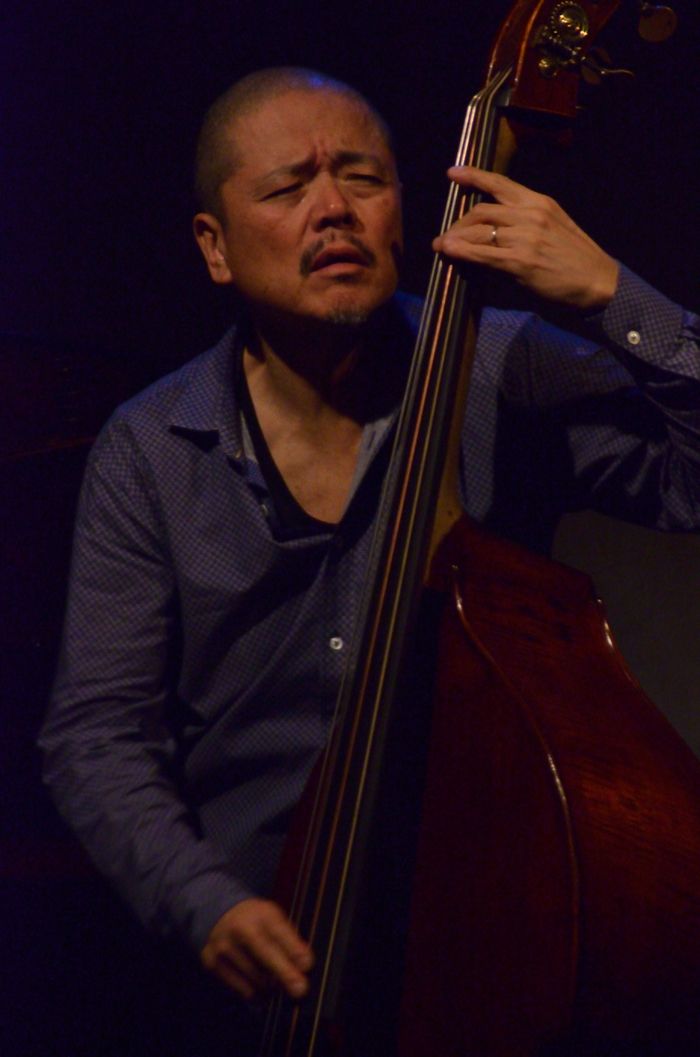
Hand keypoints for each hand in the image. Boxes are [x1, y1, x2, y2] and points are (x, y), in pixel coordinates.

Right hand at [201, 898, 313, 1001]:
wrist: (220, 915)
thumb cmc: (256, 921)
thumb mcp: (275, 920)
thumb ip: (290, 940)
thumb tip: (305, 965)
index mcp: (261, 914)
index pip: (279, 932)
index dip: (293, 950)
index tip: (307, 966)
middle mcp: (239, 928)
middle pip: (266, 956)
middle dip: (285, 974)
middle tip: (300, 990)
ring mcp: (224, 946)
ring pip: (255, 978)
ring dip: (271, 986)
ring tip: (275, 981)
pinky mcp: (212, 964)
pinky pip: (242, 990)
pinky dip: (256, 992)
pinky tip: (259, 984)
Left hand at [432, 166, 618, 310]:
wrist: (598, 281)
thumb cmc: (576, 258)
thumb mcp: (554, 227)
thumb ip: (526, 223)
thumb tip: (495, 229)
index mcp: (539, 202)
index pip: (500, 183)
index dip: (473, 176)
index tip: (453, 173)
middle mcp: (530, 215)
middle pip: (482, 210)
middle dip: (460, 223)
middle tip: (449, 235)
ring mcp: (525, 238)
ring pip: (479, 231)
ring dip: (455, 238)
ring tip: (442, 246)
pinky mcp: (521, 262)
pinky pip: (483, 254)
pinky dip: (461, 252)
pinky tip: (447, 251)